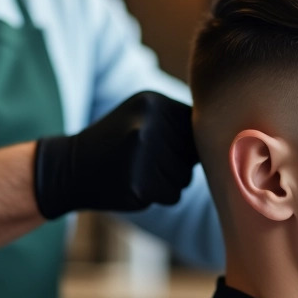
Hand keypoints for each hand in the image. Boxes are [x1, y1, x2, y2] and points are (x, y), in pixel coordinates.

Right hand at [33, 91, 199, 219]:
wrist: (69, 168)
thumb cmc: (116, 143)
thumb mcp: (141, 116)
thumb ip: (178, 122)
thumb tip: (228, 137)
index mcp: (152, 102)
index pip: (195, 126)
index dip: (182, 142)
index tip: (158, 145)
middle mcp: (148, 124)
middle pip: (192, 153)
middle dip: (175, 163)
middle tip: (143, 160)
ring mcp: (143, 154)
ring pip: (185, 176)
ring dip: (167, 180)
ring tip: (137, 170)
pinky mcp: (139, 183)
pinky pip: (173, 195)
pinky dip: (158, 195)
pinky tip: (133, 184)